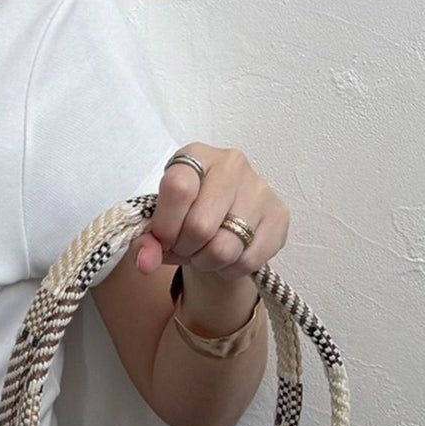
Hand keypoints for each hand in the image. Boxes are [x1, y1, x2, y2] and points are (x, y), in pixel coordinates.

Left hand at [129, 143, 289, 288]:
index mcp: (196, 156)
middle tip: (185, 248)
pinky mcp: (279, 216)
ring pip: (224, 248)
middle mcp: (232, 164)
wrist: (223, 225)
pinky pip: (247, 260)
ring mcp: (260, 188)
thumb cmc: (186, 218)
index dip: (165, 226)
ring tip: (205, 252)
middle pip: (200, 226)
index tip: (163, 240)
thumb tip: (146, 262)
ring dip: (207, 262)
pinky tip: (228, 257)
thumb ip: (145, 242)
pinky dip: (230, 269)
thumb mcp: (159, 224)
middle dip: (185, 249)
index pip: (178, 188)